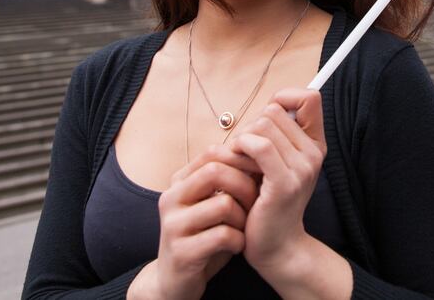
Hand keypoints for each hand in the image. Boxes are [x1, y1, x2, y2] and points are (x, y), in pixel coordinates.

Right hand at [141, 144, 260, 299]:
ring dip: (244, 217)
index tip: (262, 172)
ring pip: (223, 204)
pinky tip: (238, 246)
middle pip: (216, 172)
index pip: (212, 153)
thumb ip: (228, 180)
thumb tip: (261, 151)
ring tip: (245, 227)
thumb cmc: (204, 236)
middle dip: (245, 185)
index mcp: (179, 182)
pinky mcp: (181, 252)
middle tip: (257, 201)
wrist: (177, 281)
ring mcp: (173, 225)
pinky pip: (223, 235)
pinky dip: (239, 241)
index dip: (242, 158)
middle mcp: (171, 198)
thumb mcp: (213, 203)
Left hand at [226, 88, 326, 273]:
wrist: (275, 245)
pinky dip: (241, 146)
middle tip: (245, 151)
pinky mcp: (284, 182)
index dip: (285, 97)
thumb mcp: (278, 162)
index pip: (309, 97)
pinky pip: (259, 146)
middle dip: (252, 125)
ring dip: (242, 138)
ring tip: (240, 160)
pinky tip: (236, 160)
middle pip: (275, 110)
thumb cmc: (268, 201)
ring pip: (264, 125)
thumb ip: (278, 133)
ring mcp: (302, 168)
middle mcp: (314, 153)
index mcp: (315, 145)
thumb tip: (272, 102)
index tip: (267, 118)